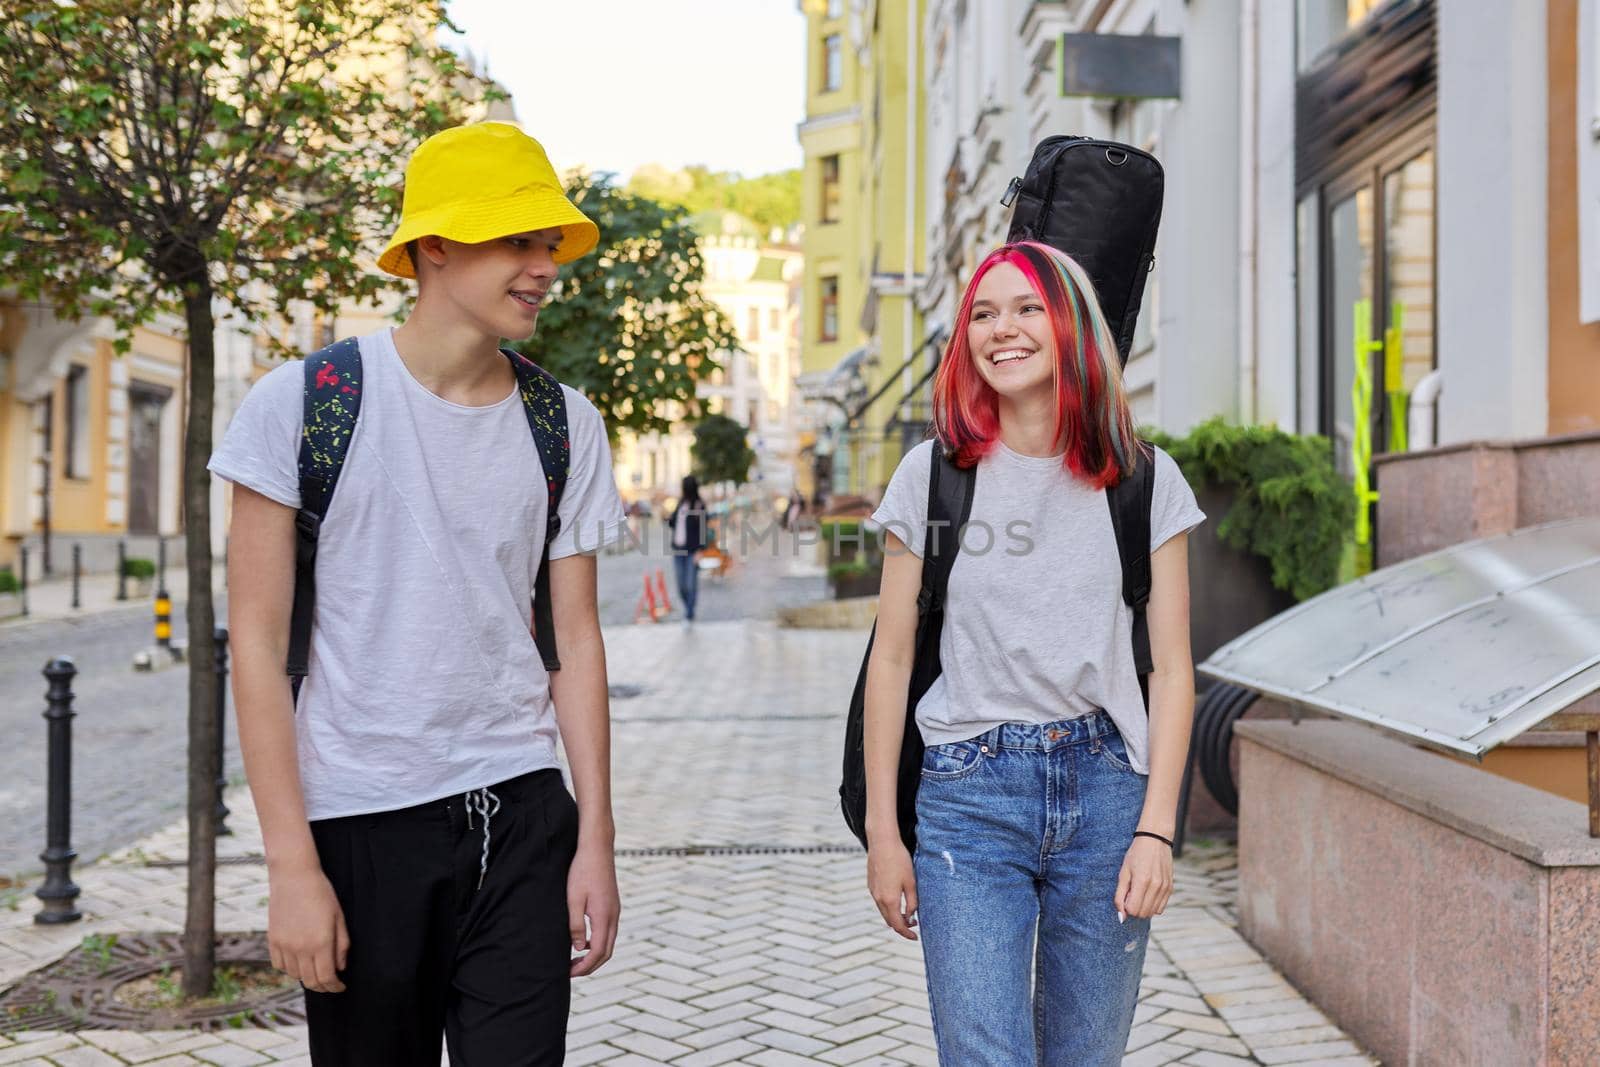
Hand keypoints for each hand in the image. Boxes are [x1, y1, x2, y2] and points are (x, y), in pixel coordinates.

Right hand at [267, 866, 348, 992]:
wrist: (294, 877)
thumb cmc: (322, 894)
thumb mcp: (339, 917)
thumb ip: (342, 945)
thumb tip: (340, 968)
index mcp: (321, 942)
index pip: (327, 978)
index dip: (335, 987)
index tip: (341, 986)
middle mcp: (301, 948)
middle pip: (310, 981)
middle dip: (323, 987)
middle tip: (331, 984)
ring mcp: (284, 945)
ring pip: (295, 975)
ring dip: (307, 977)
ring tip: (316, 969)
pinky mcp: (272, 940)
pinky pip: (280, 965)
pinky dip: (290, 968)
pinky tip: (299, 961)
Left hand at [567, 841, 619, 976]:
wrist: (597, 848)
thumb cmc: (582, 872)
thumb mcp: (573, 900)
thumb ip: (575, 926)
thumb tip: (578, 948)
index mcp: (604, 917)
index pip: (597, 952)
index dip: (584, 967)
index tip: (569, 973)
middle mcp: (613, 916)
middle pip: (606, 952)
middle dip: (590, 966)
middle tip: (571, 971)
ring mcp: (615, 910)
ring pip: (609, 942)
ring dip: (594, 955)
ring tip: (575, 959)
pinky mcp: (613, 905)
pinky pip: (608, 932)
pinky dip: (597, 943)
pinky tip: (582, 941)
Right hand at [867, 840, 918, 939]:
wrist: (882, 842)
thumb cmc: (899, 860)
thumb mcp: (911, 882)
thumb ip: (912, 902)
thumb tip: (911, 916)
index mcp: (889, 900)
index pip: (898, 925)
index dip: (907, 934)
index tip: (915, 937)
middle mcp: (878, 898)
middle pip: (889, 920)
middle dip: (901, 925)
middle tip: (914, 924)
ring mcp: (873, 891)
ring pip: (883, 911)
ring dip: (894, 916)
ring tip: (907, 912)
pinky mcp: (871, 884)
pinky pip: (880, 902)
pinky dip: (888, 906)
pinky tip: (897, 899)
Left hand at [1114, 836, 1173, 920]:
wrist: (1155, 839)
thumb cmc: (1136, 855)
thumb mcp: (1123, 872)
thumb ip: (1120, 895)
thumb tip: (1122, 917)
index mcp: (1142, 881)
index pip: (1133, 910)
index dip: (1126, 906)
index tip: (1125, 896)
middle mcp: (1156, 886)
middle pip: (1143, 913)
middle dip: (1134, 908)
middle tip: (1131, 894)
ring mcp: (1165, 888)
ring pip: (1152, 912)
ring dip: (1143, 907)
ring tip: (1140, 892)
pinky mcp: (1170, 888)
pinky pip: (1161, 908)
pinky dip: (1152, 905)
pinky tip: (1148, 893)